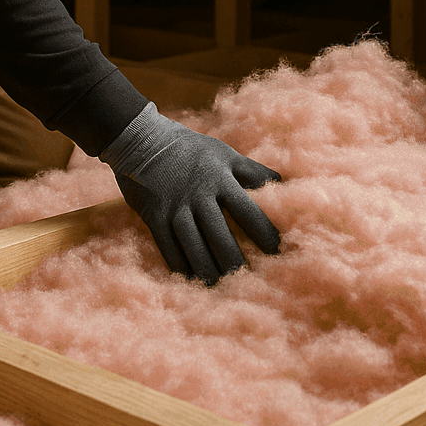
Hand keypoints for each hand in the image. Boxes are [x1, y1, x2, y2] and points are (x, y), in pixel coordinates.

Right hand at [101, 103, 280, 283]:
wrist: (142, 141)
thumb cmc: (190, 149)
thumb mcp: (224, 153)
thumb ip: (252, 171)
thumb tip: (282, 183)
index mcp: (219, 178)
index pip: (246, 210)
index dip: (263, 232)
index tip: (276, 250)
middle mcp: (198, 195)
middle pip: (219, 235)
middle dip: (233, 259)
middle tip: (246, 278)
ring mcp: (174, 207)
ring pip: (193, 245)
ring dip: (207, 268)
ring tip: (220, 285)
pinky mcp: (154, 217)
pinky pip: (168, 247)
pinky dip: (180, 266)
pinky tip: (190, 279)